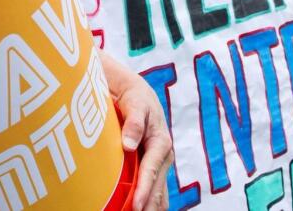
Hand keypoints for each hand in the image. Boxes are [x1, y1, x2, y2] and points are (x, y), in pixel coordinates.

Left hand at [102, 53, 171, 210]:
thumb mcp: (135, 103)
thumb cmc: (135, 97)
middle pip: (157, 188)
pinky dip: (148, 203)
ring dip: (150, 207)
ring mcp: (159, 164)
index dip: (143, 190)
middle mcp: (163, 156)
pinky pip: (154, 190)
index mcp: (161, 141)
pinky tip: (137, 209)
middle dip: (148, 205)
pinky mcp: (153, 168)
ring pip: (159, 193)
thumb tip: (128, 143)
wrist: (137, 93)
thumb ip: (134, 122)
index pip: (151, 171)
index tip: (135, 206)